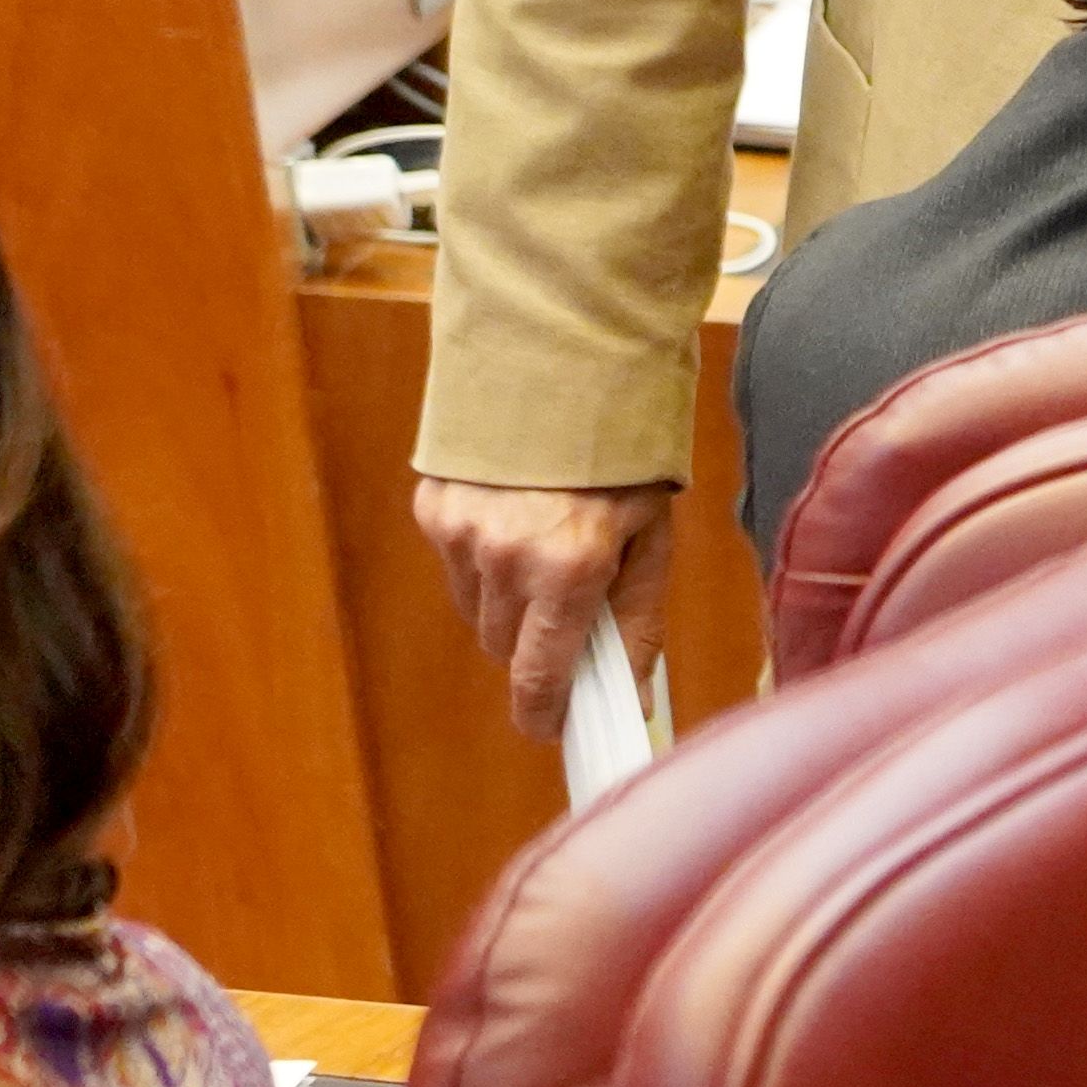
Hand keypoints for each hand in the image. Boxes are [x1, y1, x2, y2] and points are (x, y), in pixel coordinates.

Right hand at [414, 476, 675, 741]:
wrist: (571, 360)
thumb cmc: (625, 453)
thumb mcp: (652, 534)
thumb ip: (637, 620)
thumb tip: (629, 699)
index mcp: (570, 564)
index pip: (539, 674)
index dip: (544, 711)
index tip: (551, 727)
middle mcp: (506, 554)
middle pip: (503, 646)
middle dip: (534, 640)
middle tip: (567, 601)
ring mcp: (461, 530)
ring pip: (475, 609)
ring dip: (506, 598)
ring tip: (545, 541)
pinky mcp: (434, 507)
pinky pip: (454, 564)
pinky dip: (481, 555)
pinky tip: (514, 512)